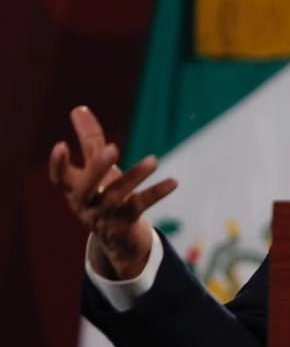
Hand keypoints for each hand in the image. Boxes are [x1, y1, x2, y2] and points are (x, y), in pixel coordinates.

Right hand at [49, 106, 177, 279]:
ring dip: (135, 177)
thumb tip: (79, 108)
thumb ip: (89, 140)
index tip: (61, 144)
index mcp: (74, 190)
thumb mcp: (97, 168)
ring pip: (116, 197)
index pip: (59, 179)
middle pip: (86, 189)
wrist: (118, 237)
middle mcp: (85, 205)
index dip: (57, 164)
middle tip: (112, 148)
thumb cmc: (103, 193)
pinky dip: (157, 193)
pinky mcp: (125, 223)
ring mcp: (105, 217)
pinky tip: (174, 181)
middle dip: (97, 169)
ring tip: (154, 160)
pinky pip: (141, 206)